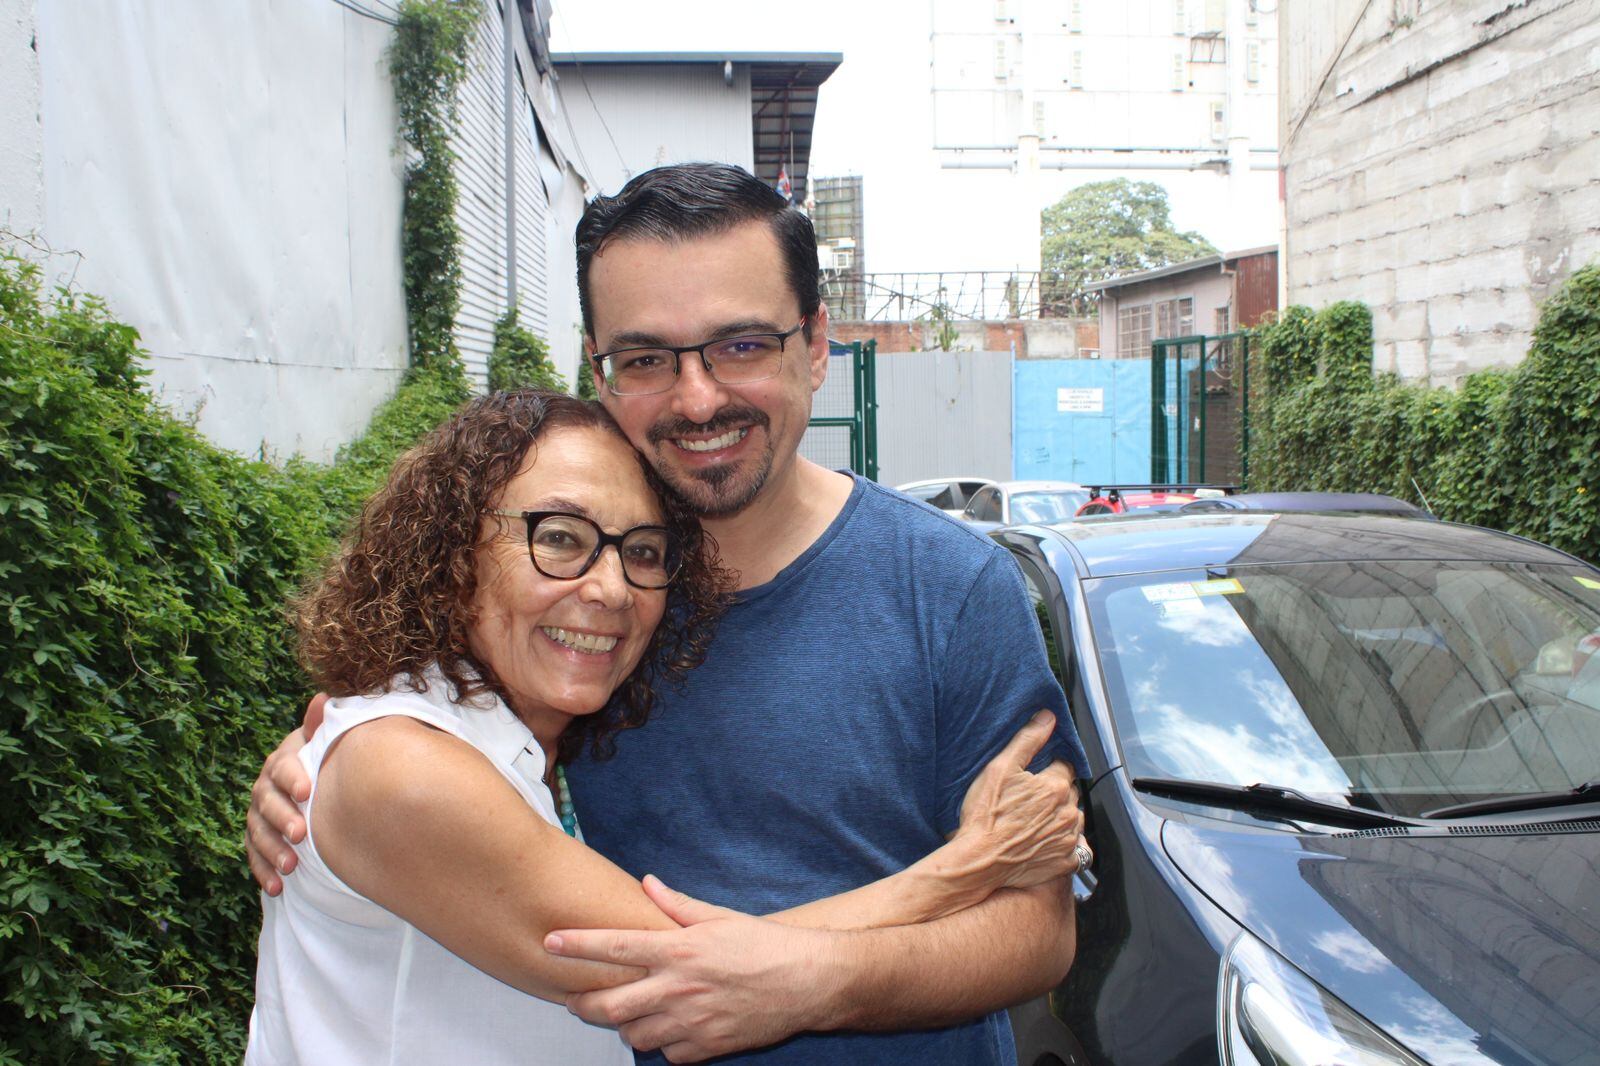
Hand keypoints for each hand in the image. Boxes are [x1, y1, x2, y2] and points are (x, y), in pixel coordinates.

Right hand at [244, 694, 325, 894]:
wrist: (318, 792)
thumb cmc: (326, 764)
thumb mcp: (326, 745)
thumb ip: (323, 728)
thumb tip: (323, 699)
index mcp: (282, 762)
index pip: (282, 767)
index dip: (292, 778)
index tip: (308, 791)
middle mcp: (265, 788)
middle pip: (266, 803)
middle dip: (281, 819)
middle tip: (300, 834)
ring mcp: (258, 816)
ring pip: (258, 833)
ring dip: (272, 850)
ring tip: (291, 866)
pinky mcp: (258, 841)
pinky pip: (254, 857)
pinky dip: (263, 872)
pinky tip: (275, 888)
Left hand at [550, 876, 841, 1062]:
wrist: (809, 982)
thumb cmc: (766, 945)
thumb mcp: (720, 916)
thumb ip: (678, 905)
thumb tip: (648, 884)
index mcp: (679, 949)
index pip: (615, 946)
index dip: (577, 945)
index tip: (551, 942)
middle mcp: (679, 987)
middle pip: (610, 1005)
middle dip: (582, 1004)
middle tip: (575, 999)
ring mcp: (691, 1021)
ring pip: (633, 1034)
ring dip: (624, 1025)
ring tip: (627, 1013)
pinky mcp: (707, 1047)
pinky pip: (667, 1054)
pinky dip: (661, 1044)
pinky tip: (668, 1029)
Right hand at [953, 711, 1084, 891]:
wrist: (979, 861)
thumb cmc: (985, 815)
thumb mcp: (999, 768)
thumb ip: (1027, 740)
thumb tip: (1049, 717)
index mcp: (1056, 787)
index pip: (1065, 767)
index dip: (1049, 768)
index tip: (1034, 776)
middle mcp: (1069, 812)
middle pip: (1070, 793)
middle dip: (1055, 792)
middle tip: (1029, 799)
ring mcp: (1069, 840)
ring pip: (1074, 820)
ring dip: (1061, 817)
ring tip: (1034, 821)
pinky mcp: (1065, 863)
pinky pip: (1075, 849)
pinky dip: (1064, 844)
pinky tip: (1044, 842)